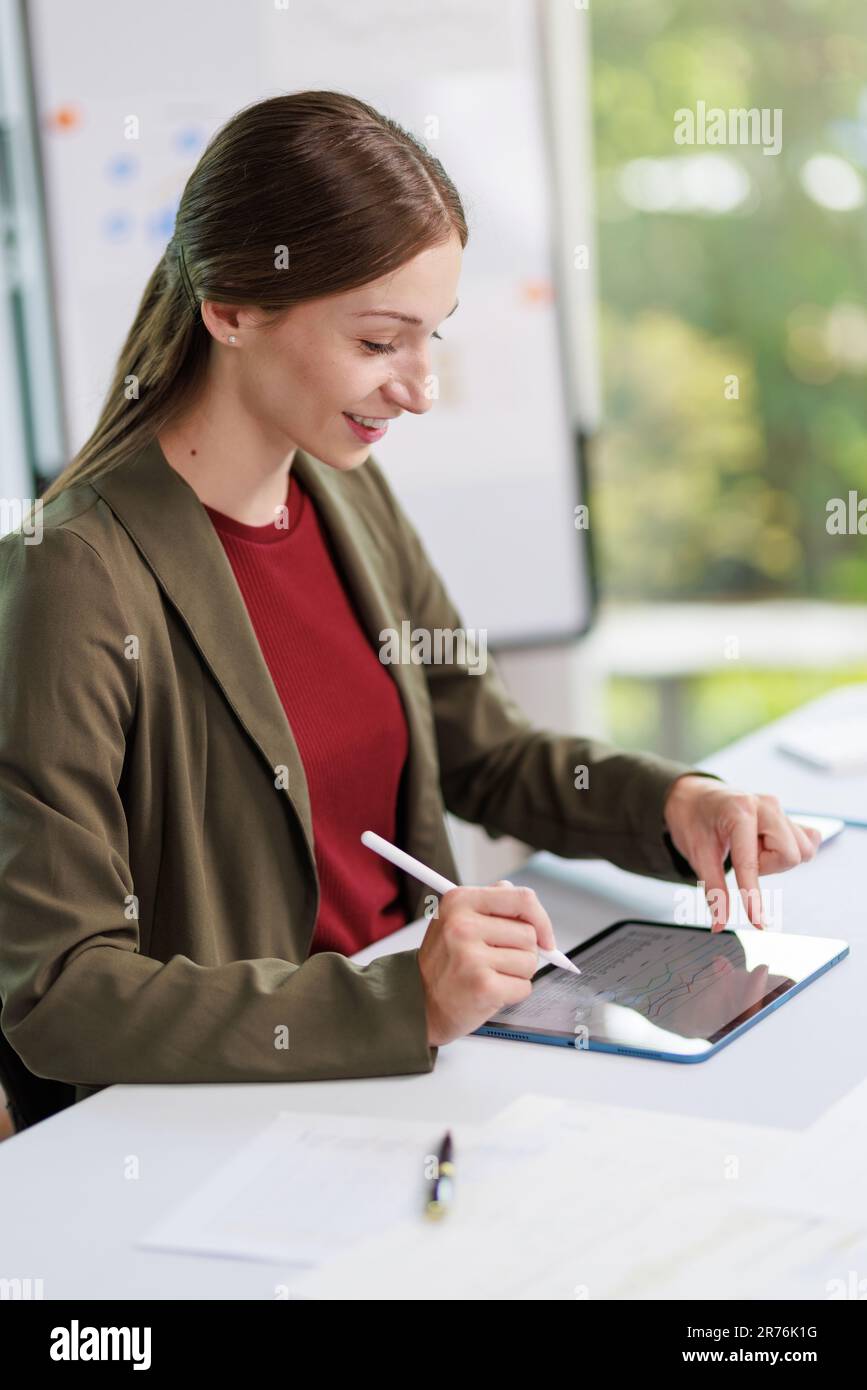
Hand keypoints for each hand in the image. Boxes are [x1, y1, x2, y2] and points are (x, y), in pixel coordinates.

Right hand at [418, 881, 555, 1045]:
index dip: (541, 918)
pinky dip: (513, 993)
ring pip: (530, 961)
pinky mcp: (483, 986)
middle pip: (529, 934)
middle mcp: (463, 925)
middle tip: (496, 960)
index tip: (545, 936)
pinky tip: (490, 991)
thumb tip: (529, 907)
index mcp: (460, 901)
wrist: (419, 1003)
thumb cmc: (444, 963)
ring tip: (490, 975)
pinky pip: (524, 987)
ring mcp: (472, 956)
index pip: (522, 898)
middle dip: (523, 951)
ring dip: (517, 973)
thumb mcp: (456, 919)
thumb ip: (492, 905)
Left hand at [662, 776, 821, 930]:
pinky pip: (807, 842)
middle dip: (767, 866)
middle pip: (790, 856)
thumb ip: (713, 890)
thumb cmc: (694, 820)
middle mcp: (766, 806)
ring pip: (802, 851)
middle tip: (742, 857)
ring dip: (775, 859)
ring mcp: (780, 809)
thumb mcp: (697, 855)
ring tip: (752, 848)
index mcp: (740, 810)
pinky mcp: (789, 816)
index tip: (758, 922)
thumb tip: (719, 924)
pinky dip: (787, 851)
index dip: (753, 895)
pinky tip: (766, 845)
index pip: (751, 861)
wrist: (694, 797)